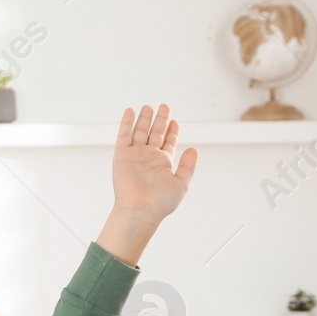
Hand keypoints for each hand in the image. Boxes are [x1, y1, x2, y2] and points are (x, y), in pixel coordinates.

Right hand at [95, 104, 197, 266]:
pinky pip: (124, 135)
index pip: (168, 142)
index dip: (172, 131)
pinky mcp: (122, 155)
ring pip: (140, 131)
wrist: (140, 210)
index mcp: (163, 163)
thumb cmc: (160, 202)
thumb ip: (188, 166)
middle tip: (164, 106)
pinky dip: (126, 123)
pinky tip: (130, 111)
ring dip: (144, 119)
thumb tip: (194, 149)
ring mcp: (135, 155)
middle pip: (155, 133)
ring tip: (149, 106)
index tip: (175, 121)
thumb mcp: (181, 184)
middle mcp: (149, 157)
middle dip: (160, 120)